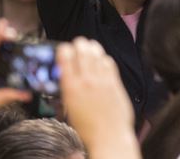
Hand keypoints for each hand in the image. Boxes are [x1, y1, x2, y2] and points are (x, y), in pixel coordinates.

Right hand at [57, 38, 135, 155]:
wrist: (109, 136)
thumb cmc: (87, 128)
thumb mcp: (68, 109)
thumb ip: (67, 91)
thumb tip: (66, 80)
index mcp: (70, 87)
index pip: (65, 58)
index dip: (64, 49)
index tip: (64, 48)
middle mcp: (86, 81)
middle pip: (82, 52)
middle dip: (79, 44)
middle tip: (78, 43)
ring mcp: (102, 80)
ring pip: (97, 54)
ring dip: (92, 48)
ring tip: (90, 45)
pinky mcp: (115, 82)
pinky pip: (110, 63)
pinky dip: (104, 58)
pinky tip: (102, 59)